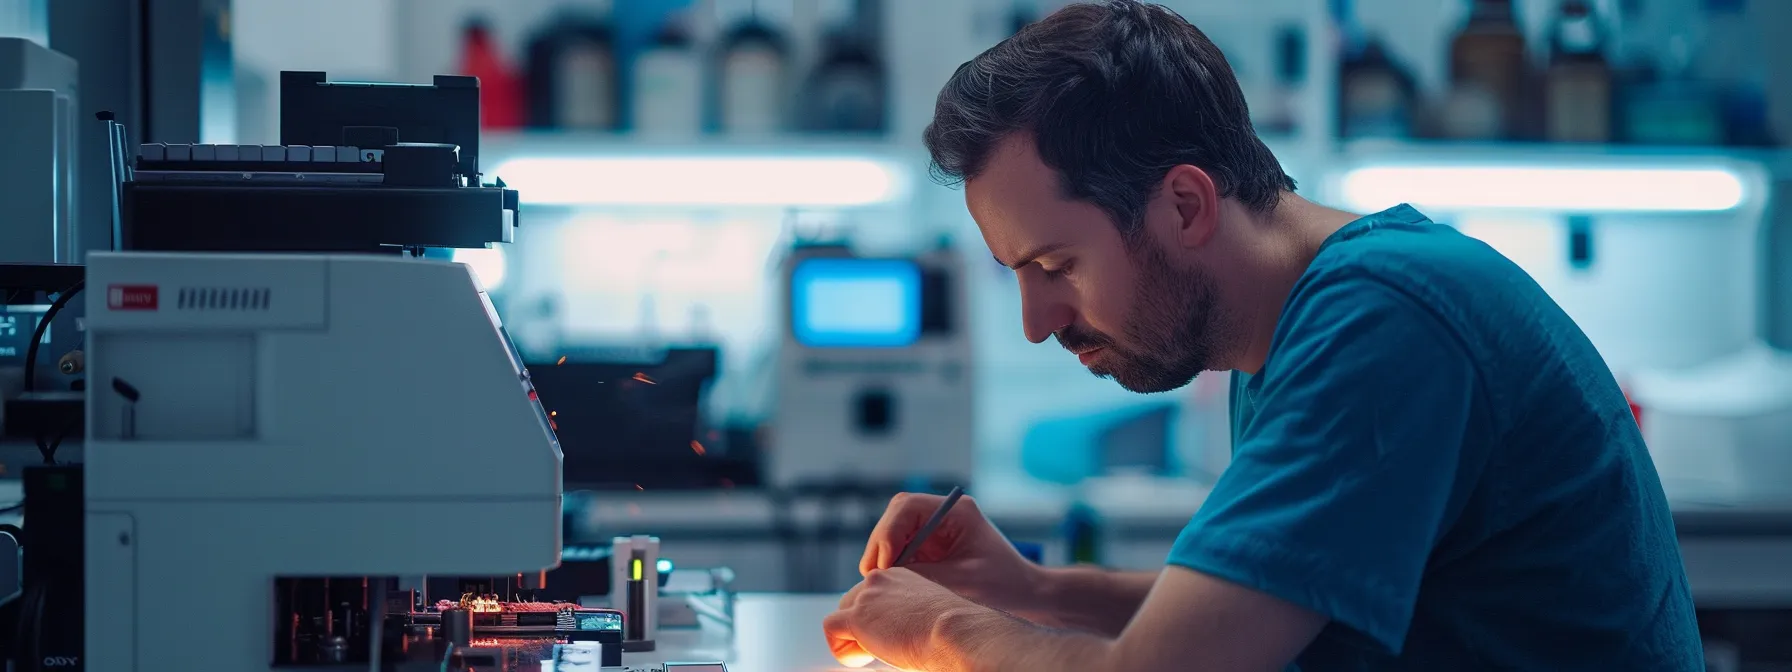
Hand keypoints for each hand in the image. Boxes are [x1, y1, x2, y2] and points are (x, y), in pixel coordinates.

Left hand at [823, 567, 978, 669]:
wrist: (956, 631)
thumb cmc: (953, 630)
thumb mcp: (929, 615)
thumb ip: (909, 616)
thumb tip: (900, 635)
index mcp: (900, 576)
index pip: (873, 595)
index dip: (878, 620)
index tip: (896, 636)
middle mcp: (880, 579)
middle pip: (852, 603)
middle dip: (862, 628)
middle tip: (884, 647)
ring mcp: (867, 596)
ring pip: (840, 617)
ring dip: (853, 639)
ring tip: (876, 655)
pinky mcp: (857, 616)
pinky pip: (831, 629)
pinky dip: (843, 649)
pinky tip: (865, 659)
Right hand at [860, 493, 1042, 614]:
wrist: (1026, 597)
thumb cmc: (1004, 587)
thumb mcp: (961, 582)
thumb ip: (921, 576)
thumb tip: (883, 579)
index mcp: (956, 511)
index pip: (906, 506)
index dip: (888, 532)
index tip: (885, 565)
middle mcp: (942, 516)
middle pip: (894, 519)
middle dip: (880, 547)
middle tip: (874, 578)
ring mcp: (933, 532)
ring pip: (891, 537)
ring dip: (882, 560)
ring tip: (882, 586)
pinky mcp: (929, 551)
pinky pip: (899, 554)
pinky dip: (891, 570)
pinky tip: (893, 589)